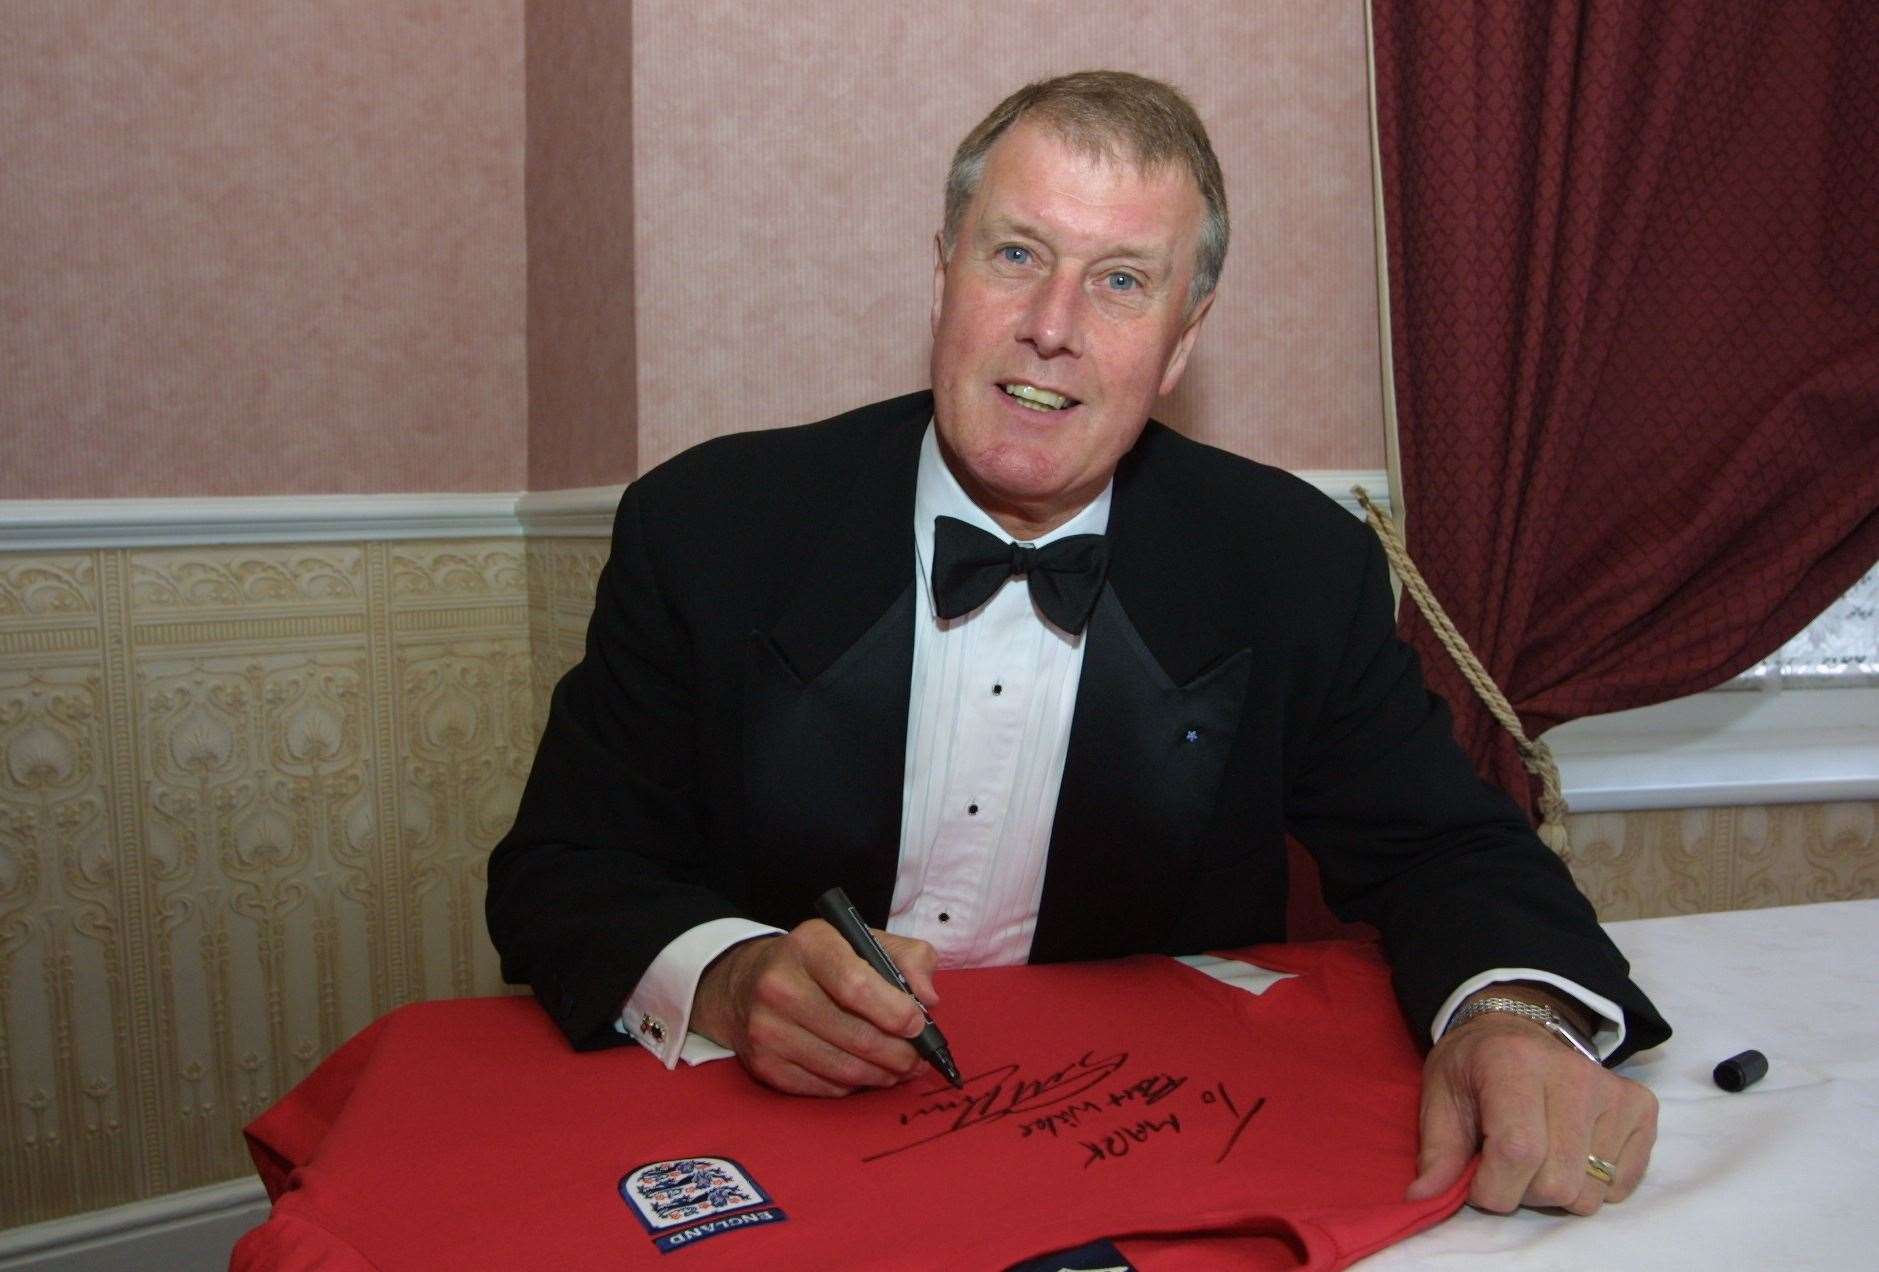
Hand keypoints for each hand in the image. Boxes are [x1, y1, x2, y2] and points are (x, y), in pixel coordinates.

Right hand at [690, 920, 940, 1096]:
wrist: (748, 982)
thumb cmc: (821, 962)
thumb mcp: (864, 941)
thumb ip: (909, 959)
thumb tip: (928, 1000)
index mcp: (810, 945)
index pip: (856, 985)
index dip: (895, 1012)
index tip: (918, 1025)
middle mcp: (780, 985)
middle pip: (855, 1035)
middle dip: (899, 1053)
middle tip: (919, 1058)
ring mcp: (767, 1028)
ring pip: (844, 1069)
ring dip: (882, 1075)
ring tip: (899, 1068)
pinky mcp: (763, 1065)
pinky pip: (825, 1088)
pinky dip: (853, 1086)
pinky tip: (864, 1072)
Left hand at [1406, 1010, 1657, 1214]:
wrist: (1517, 1030)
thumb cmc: (1474, 1069)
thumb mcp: (1441, 1098)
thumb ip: (1437, 1152)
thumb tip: (1422, 1199)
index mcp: (1513, 1063)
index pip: (1518, 1151)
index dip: (1493, 1188)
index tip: (1476, 1185)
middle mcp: (1572, 1072)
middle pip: (1558, 1181)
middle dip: (1523, 1192)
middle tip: (1507, 1166)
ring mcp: (1612, 1090)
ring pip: (1590, 1191)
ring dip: (1557, 1191)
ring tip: (1539, 1156)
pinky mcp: (1641, 1107)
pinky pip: (1621, 1184)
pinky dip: (1592, 1184)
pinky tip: (1570, 1152)